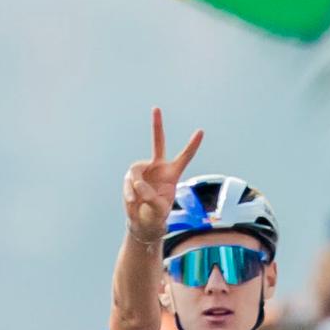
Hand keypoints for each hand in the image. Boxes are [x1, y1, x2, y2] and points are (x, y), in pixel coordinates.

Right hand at [122, 107, 202, 245]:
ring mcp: (144, 170)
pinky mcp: (131, 177)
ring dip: (135, 188)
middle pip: (158, 143)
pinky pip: (128, 181)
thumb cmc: (156, 215)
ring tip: (137, 201)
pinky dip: (129, 193)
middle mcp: (159, 167)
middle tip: (156, 108)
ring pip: (136, 172)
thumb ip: (150, 197)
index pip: (184, 157)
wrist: (142, 221)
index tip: (201, 131)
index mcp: (172, 173)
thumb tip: (138, 183)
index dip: (192, 145)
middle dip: (156, 125)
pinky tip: (132, 202)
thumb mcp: (158, 210)